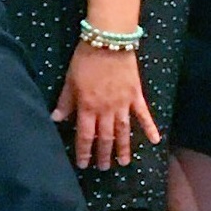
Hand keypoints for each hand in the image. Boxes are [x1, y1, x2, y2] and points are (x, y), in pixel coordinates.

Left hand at [52, 42, 159, 169]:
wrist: (108, 41)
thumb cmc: (85, 60)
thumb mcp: (69, 81)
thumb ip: (65, 102)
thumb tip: (56, 119)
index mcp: (88, 108)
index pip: (85, 136)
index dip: (84, 152)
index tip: (83, 165)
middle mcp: (106, 110)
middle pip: (105, 137)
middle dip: (104, 154)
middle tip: (104, 168)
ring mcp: (123, 104)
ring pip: (124, 131)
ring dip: (124, 148)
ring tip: (124, 163)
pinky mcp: (136, 95)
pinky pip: (143, 115)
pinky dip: (150, 128)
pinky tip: (155, 141)